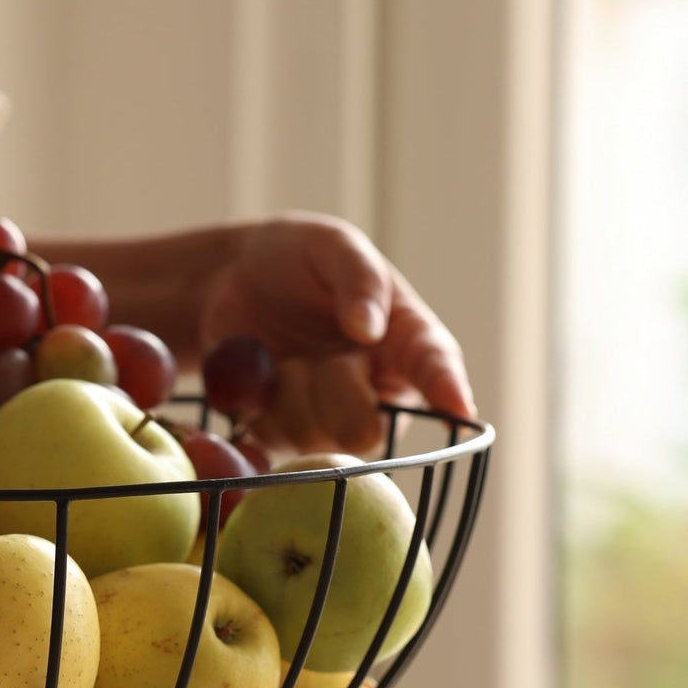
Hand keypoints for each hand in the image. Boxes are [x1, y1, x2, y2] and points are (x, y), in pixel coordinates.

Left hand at [197, 213, 473, 453]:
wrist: (229, 278)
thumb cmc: (297, 258)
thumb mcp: (332, 246)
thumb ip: (358, 277)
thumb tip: (371, 327)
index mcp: (405, 341)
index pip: (434, 369)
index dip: (447, 391)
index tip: (459, 409)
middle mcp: (374, 390)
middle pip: (369, 430)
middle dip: (336, 391)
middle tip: (318, 355)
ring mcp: (327, 418)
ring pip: (316, 438)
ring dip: (290, 393)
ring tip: (285, 357)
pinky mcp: (283, 434)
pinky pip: (273, 442)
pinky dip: (258, 407)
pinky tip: (261, 377)